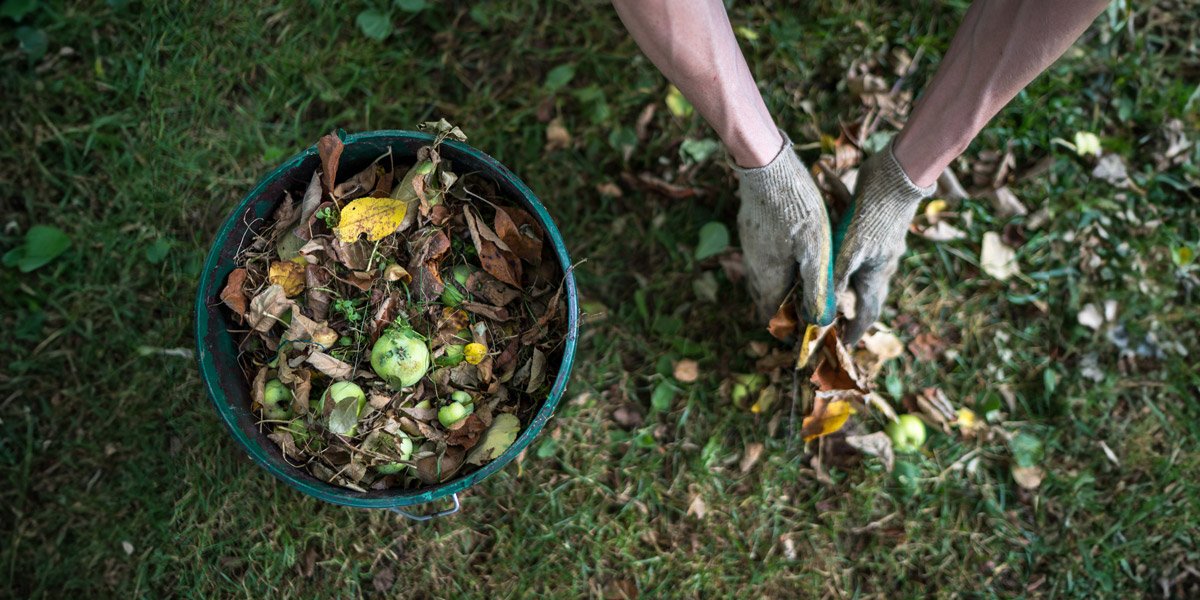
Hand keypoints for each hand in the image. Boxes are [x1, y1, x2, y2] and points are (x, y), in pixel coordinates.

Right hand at [736, 134, 834, 325]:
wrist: (767, 166)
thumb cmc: (796, 208)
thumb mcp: (816, 251)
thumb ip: (818, 288)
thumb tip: (821, 322)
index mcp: (768, 275)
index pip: (772, 315)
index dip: (787, 327)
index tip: (803, 332)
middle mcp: (754, 264)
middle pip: (766, 297)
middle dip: (784, 307)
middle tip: (807, 309)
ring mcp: (750, 245)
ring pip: (764, 276)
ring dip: (781, 284)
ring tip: (804, 284)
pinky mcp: (751, 228)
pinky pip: (762, 255)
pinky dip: (778, 264)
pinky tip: (793, 252)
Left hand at [833, 141, 934, 343]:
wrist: (897, 175)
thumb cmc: (873, 213)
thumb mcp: (850, 250)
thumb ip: (836, 280)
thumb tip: (823, 313)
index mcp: (878, 274)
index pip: (869, 313)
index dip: (856, 332)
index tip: (843, 345)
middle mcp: (883, 264)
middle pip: (866, 295)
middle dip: (849, 310)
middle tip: (830, 318)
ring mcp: (883, 247)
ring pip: (863, 273)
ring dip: (846, 284)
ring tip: (827, 290)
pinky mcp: (878, 230)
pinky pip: (861, 252)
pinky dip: (847, 260)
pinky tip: (833, 253)